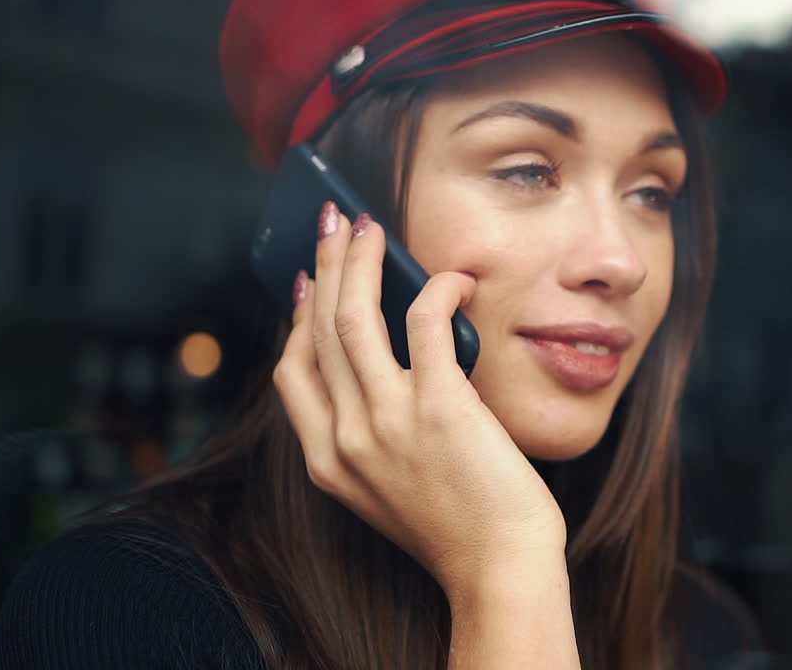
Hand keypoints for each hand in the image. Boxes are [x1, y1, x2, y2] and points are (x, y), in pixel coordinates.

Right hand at [272, 201, 566, 596]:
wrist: (499, 566)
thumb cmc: (458, 525)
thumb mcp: (388, 487)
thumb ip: (371, 435)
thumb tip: (383, 363)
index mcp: (327, 461)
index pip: (293, 372)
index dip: (298, 319)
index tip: (309, 283)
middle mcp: (346, 437)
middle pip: (319, 330)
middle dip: (325, 266)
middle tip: (334, 224)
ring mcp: (388, 421)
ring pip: (355, 316)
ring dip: (360, 261)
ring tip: (369, 227)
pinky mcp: (439, 406)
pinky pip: (424, 322)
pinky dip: (437, 288)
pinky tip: (453, 280)